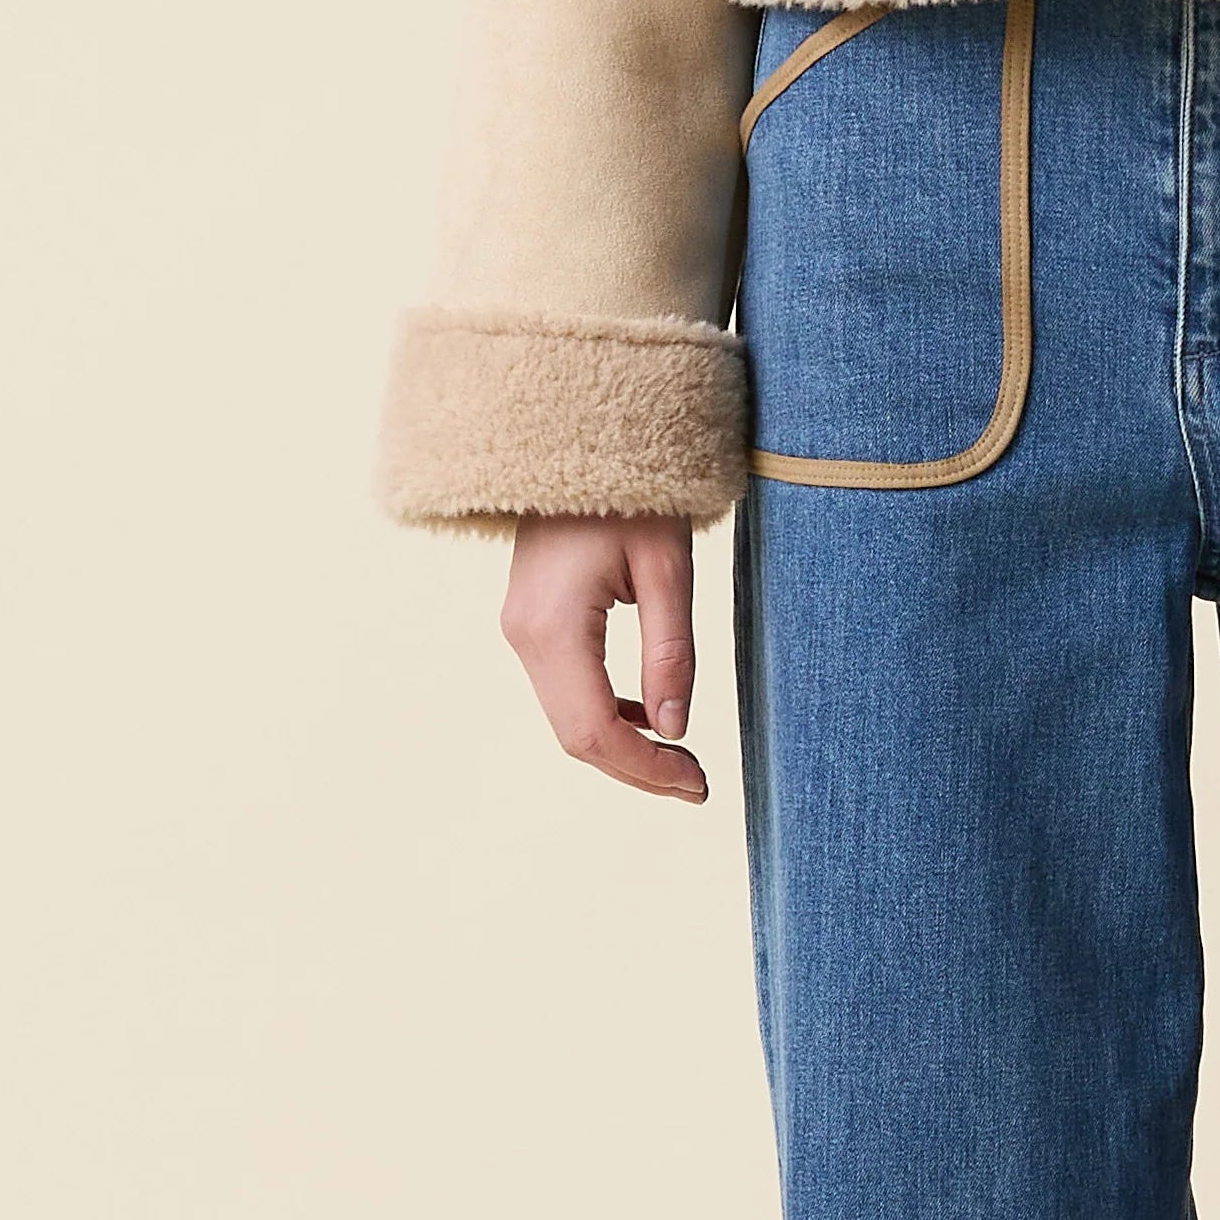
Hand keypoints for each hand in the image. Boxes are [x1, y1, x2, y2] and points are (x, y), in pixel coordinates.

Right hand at [500, 515, 708, 802]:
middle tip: (699, 783)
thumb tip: (675, 731)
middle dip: (636, 768)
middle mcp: (523, 636)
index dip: (646, 769)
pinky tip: (650, 716)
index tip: (699, 784)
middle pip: (576, 736)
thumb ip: (671, 652)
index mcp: (554, 628)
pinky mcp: (529, 621)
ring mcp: (520, 629)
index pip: (595, 731)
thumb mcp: (668, 568)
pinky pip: (563, 689)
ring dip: (622, 746)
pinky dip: (605, 714)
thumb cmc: (634, 492)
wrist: (575, 435)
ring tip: (682, 759)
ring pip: (567, 717)